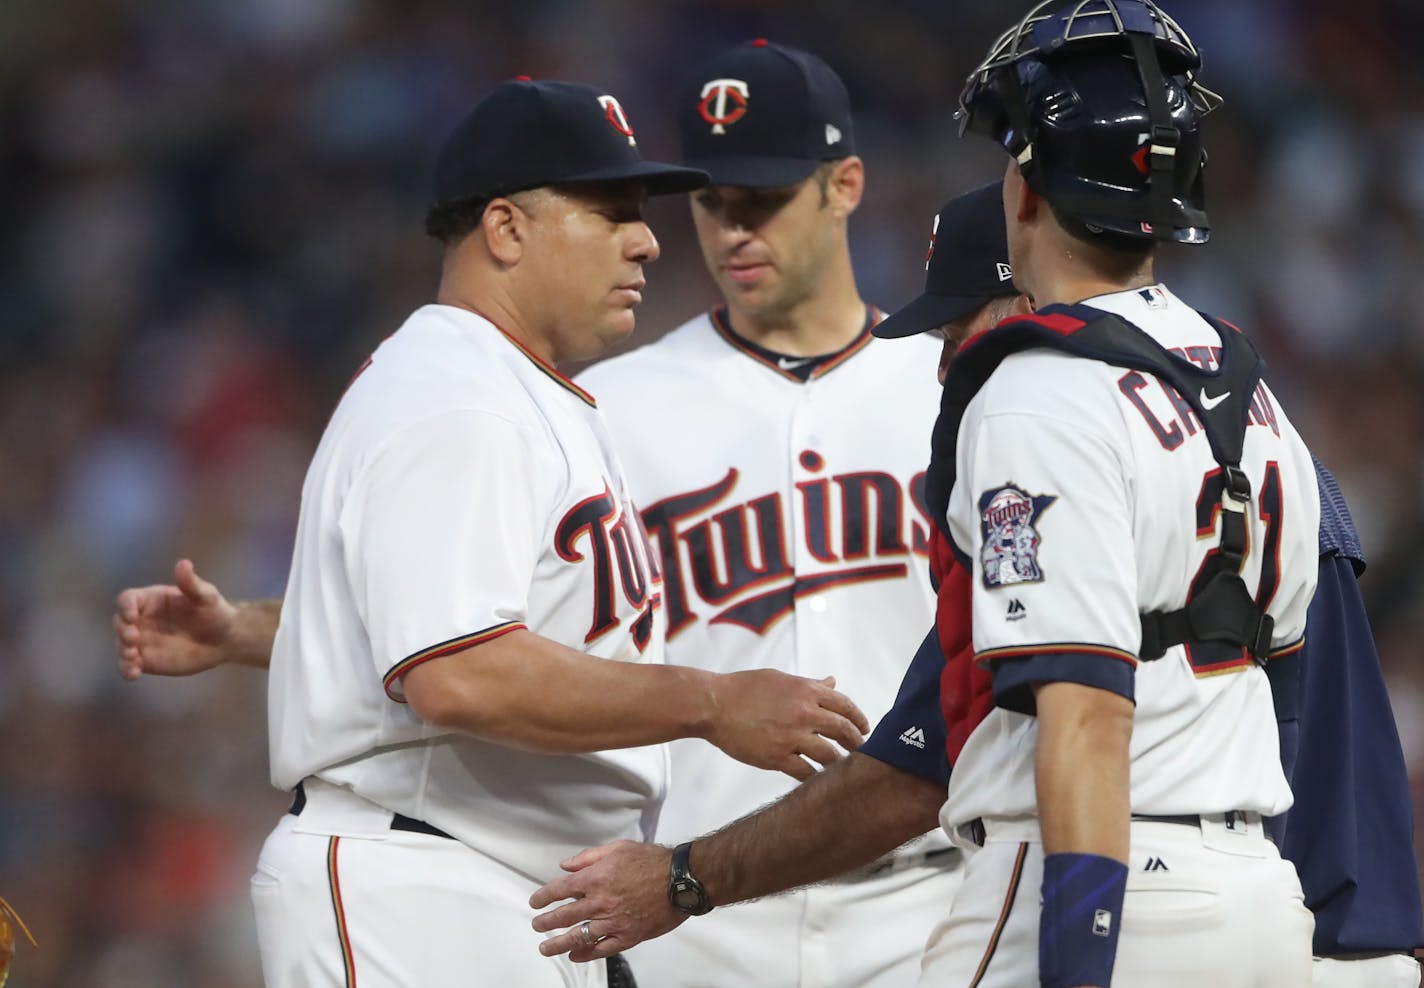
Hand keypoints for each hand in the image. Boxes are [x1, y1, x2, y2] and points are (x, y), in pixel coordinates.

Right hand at [113, 559, 236, 679]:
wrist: (224, 639)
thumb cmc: (214, 612)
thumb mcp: (206, 596)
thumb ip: (191, 583)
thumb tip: (183, 564)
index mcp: (151, 600)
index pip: (128, 599)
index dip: (125, 606)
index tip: (133, 616)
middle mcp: (141, 620)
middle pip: (119, 622)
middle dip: (122, 630)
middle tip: (133, 638)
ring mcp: (142, 641)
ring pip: (121, 646)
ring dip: (122, 651)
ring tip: (132, 658)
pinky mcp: (147, 660)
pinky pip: (129, 665)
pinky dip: (126, 669)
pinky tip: (134, 673)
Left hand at [529, 841, 684, 961]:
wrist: (680, 880)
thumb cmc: (652, 861)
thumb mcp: (618, 848)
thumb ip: (588, 857)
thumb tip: (565, 865)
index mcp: (595, 878)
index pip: (560, 889)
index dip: (543, 897)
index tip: (535, 902)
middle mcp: (600, 902)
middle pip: (564, 916)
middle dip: (546, 922)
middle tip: (537, 926)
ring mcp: (613, 922)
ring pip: (579, 936)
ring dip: (558, 944)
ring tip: (546, 948)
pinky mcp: (628, 936)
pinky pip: (602, 949)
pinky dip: (586, 954)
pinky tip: (576, 955)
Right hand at [707, 670, 869, 779]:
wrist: (713, 705)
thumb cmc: (743, 688)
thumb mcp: (780, 679)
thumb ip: (809, 684)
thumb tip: (832, 681)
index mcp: (806, 690)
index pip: (845, 706)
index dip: (859, 719)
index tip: (864, 729)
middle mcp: (804, 712)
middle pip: (844, 731)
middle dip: (856, 743)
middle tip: (860, 750)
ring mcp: (792, 736)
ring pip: (829, 756)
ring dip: (839, 763)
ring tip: (842, 768)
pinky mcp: (777, 757)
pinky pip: (805, 773)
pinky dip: (815, 777)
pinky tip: (818, 779)